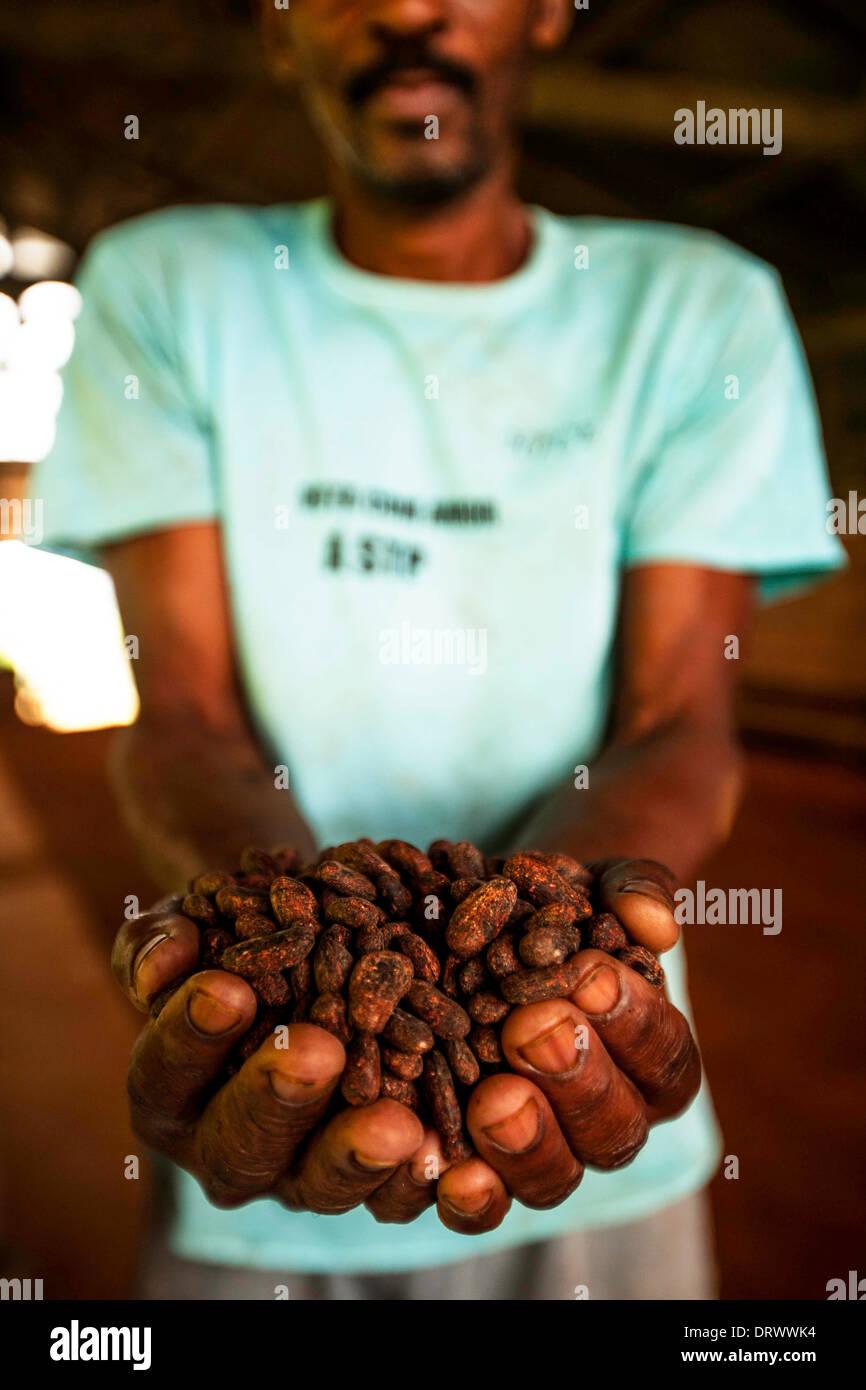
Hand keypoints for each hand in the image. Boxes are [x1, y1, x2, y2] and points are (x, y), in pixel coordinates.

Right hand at [112, 898, 427, 1215]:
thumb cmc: (236, 938)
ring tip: (397, 1124)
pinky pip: (396, 1201)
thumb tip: (162, 961)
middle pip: (241, 1146)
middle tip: (316, 1050)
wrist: (313, 947)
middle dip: (278, 1098)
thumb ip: (161, 941)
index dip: (190, 1035)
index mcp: (171, 1094)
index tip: (225, 988)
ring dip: (359, 1155)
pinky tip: (449, 1153)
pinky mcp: (373, 1185)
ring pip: (323, 1186)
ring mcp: (303, 1174)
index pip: (165, 1074)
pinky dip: (423, 1184)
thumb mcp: (190, 925)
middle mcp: (230, 1149)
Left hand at [364, 858, 700, 1232]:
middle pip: (614, 1128)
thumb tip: (652, 921)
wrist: (487, 921)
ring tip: (491, 1098)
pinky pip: (481, 1205)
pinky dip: (465, 1195)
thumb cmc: (558, 901)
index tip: (588, 973)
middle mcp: (609, 1120)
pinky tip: (435, 1165)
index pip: (664, 1055)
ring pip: (553, 1178)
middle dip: (575, 1077)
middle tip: (530, 1026)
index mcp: (655, 1062)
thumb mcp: (598, 881)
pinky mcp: (477, 1168)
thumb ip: (634, 890)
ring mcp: (544, 1153)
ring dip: (525, 1143)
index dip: (632, 1020)